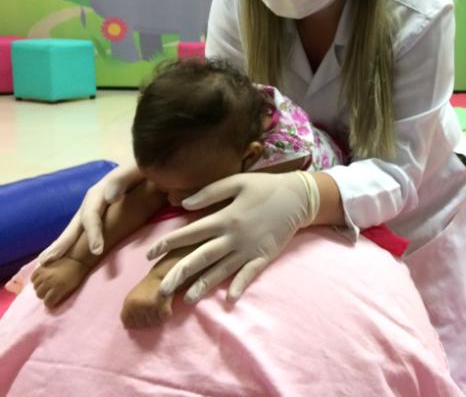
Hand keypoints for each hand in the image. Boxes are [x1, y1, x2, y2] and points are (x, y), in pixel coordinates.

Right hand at [31, 257, 89, 308]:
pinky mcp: (41, 267)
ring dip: (39, 288)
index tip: (51, 303)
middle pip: (39, 294)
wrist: (76, 259)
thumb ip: (60, 296)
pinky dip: (35, 280)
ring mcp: (44, 274)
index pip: (47, 301)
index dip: (49, 304)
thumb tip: (52, 304)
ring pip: (35, 287)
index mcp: (58, 287)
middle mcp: (48, 281)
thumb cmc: (75, 275)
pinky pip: (33, 277)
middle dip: (44, 296)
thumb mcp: (71, 288)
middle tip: (49, 293)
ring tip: (45, 286)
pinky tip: (41, 280)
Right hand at [38, 159, 143, 263]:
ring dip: (63, 244)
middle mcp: (93, 200)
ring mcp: (95, 207)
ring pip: (76, 227)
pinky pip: (85, 229)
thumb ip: (122, 179)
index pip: (91, 215)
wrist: (147, 166)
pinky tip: (67, 253)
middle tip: (45, 261)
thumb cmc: (142, 167)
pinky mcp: (101, 213)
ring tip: (46, 261)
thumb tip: (109, 198)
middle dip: (61, 242)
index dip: (93, 233)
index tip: (96, 251)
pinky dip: (75, 242)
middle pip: (75, 223)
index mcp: (100, 191)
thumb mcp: (136, 168)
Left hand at [121, 275, 173, 327]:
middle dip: (147, 321)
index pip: (127, 322)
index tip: (140, 319)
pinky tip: (165, 308)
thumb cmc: (145, 288)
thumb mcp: (132, 297)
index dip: (133, 323)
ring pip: (153, 323)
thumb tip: (126, 327)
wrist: (159, 276)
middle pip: (141, 324)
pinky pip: (164, 317)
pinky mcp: (162, 305)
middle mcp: (138, 306)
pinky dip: (166, 315)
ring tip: (159, 309)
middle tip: (151, 313)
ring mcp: (150, 306)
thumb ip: (128, 311)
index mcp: (128, 304)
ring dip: (157, 318)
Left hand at [146, 171, 319, 302]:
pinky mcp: (264, 257)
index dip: (168, 243)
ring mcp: (249, 249)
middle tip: (161, 290)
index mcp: (225, 218)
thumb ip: (210, 192)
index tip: (149, 254)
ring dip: (204, 285)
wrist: (299, 197)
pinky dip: (240, 285)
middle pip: (202, 258)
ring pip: (222, 270)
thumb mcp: (238, 182)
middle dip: (180, 274)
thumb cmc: (266, 187)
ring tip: (187, 300)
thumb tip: (183, 205)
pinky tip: (229, 299)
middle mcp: (234, 237)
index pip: (190, 233)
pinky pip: (250, 274)